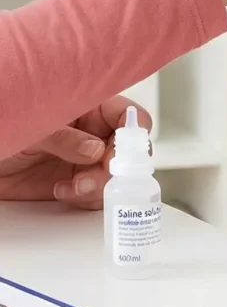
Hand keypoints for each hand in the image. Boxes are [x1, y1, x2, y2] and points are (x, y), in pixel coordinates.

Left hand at [0, 96, 150, 209]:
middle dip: (119, 167)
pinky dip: (85, 198)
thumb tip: (95, 150)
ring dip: (101, 186)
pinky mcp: (75, 182)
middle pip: (127, 150)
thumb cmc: (5, 128)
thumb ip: (66, 137)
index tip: (122, 152)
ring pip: (116, 175)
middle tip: (102, 176)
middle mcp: (92, 133)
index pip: (128, 115)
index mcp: (90, 108)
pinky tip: (63, 191)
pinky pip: (96, 194)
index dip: (134, 133)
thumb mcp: (35, 127)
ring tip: (75, 187)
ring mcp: (85, 159)